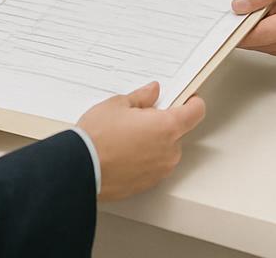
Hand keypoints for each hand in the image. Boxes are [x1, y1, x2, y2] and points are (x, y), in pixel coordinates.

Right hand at [77, 82, 206, 200]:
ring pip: (164, 150)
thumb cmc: (97, 137)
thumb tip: (152, 92)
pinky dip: (144, 159)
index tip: (186, 99)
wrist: (79, 169)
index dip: (192, 103)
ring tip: (126, 138)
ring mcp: (159, 170)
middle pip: (177, 131)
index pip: (196, 112)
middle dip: (162, 123)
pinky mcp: (148, 184)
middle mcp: (168, 151)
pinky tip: (123, 153)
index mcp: (167, 127)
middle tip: (138, 118)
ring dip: (153, 143)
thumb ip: (141, 97)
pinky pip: (153, 166)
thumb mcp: (117, 105)